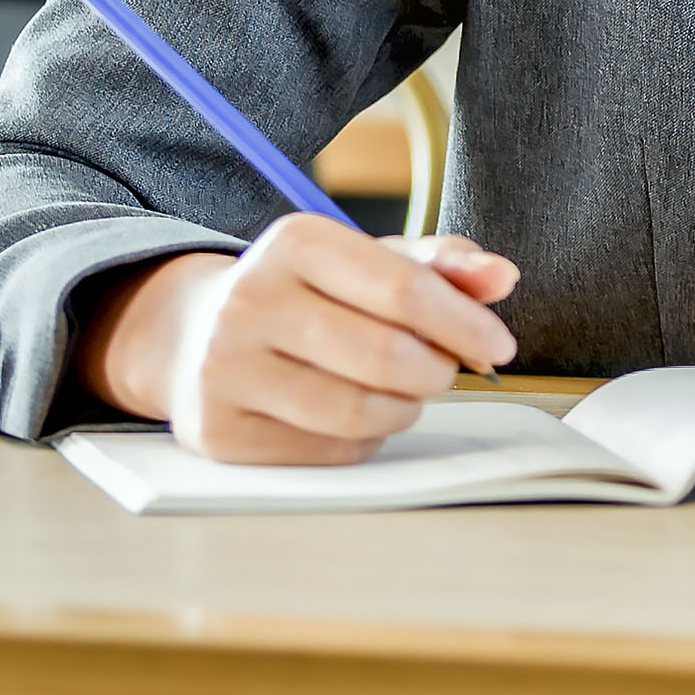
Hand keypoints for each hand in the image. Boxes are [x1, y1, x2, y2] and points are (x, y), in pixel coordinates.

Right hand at [75, 215, 520, 462]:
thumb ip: (437, 264)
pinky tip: (352, 414)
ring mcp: (228, 369)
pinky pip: (328, 452)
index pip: (403, 288)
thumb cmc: (300, 294)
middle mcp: (251, 300)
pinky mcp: (220, 431)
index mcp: (293, 241)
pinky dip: (362, 440)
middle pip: (386, 356)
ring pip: (360, 413)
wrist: (192, 335)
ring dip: (403, 409)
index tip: (498, 346)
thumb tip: (502, 277)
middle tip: (441, 369)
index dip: (465, 323)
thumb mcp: (361, 261)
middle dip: (435, 370)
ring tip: (400, 390)